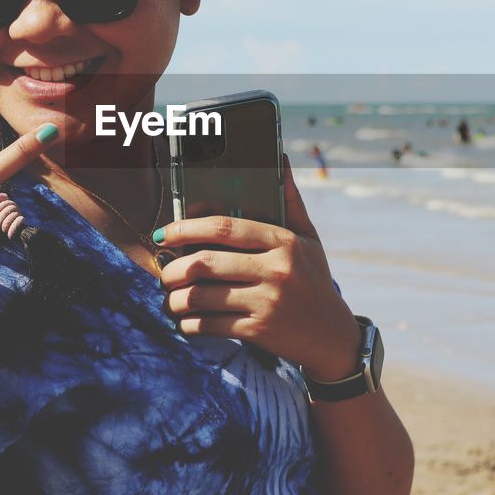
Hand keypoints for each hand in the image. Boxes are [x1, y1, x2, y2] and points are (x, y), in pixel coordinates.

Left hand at [156, 155, 360, 380]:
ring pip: (203, 297)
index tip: (164, 233)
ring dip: (176, 299)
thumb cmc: (314, 279)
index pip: (225, 227)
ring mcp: (267, 302)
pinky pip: (211, 325)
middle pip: (206, 263)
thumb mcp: (308, 239)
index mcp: (283, 242)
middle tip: (162, 272)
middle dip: (173, 269)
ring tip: (170, 298)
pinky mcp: (260, 331)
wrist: (331, 336)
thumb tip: (280, 158)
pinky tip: (185, 321)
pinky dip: (190, 324)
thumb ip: (289, 200)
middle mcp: (276, 270)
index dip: (187, 228)